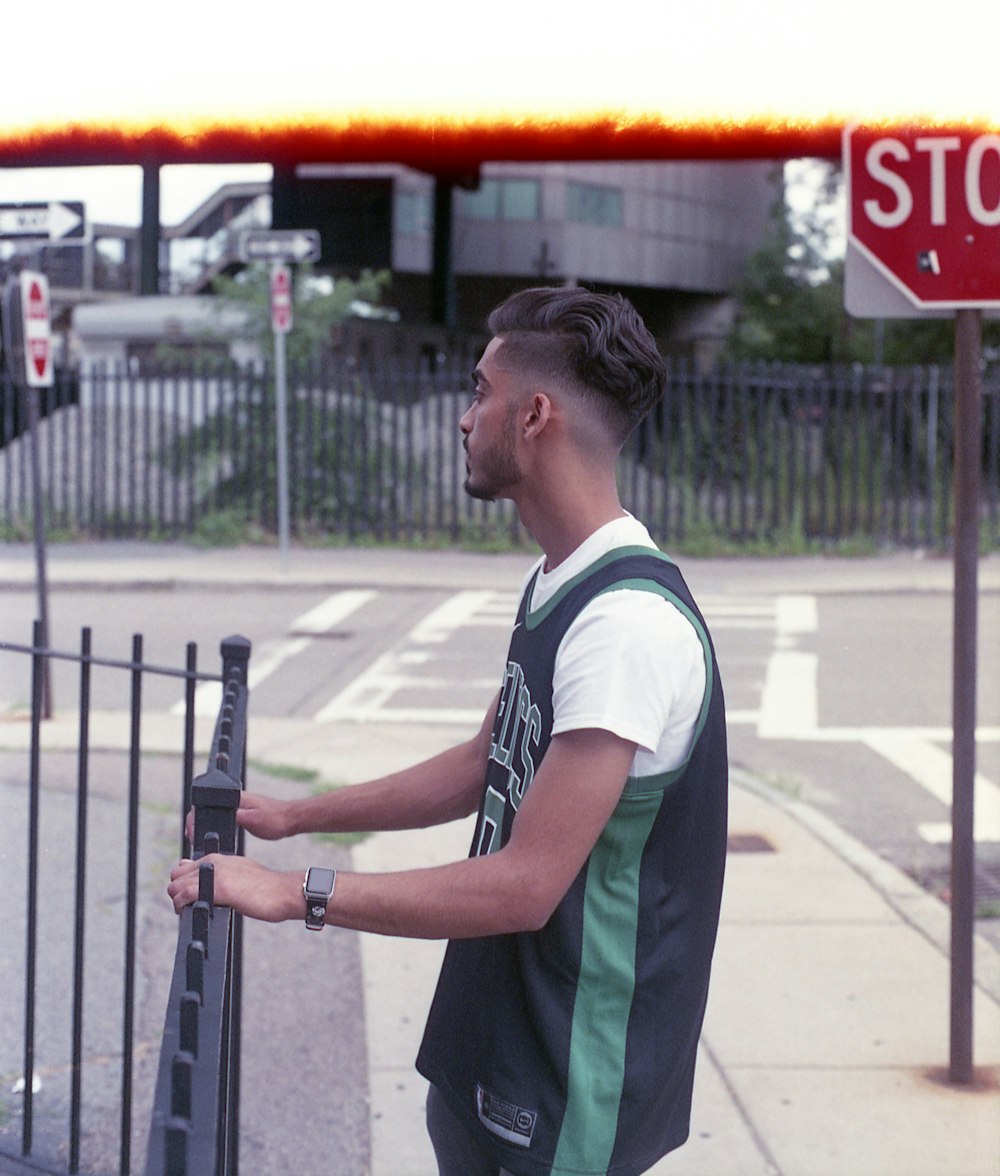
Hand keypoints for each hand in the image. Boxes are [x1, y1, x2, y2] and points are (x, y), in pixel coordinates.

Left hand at [168, 853, 300, 922]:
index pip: (184, 867)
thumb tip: (207, 880)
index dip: (183, 884)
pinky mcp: (218, 889)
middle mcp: (214, 862)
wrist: (283, 891)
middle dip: (177, 891)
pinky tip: (187, 912)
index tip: (190, 897)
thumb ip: (221, 874)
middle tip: (187, 906)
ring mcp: (215, 874)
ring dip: (177, 900)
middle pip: (176, 875)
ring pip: (176, 885)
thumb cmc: (266, 888)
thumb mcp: (240, 873)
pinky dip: (180, 905)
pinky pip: (185, 895)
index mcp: (219, 858)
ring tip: (186, 911)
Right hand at [183, 792, 293, 848]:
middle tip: (192, 837)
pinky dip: (216, 826)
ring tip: (198, 838)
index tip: (191, 831)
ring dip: (205, 824)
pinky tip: (215, 836)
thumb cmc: (275, 819)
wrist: (290, 819)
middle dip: (197, 821)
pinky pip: (223, 817)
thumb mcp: (255, 820)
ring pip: (214, 812)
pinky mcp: (242, 812)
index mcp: (235, 798)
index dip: (195, 816)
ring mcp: (238, 805)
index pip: (207, 802)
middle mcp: (235, 799)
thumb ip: (238, 817)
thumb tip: (219, 816)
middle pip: (207, 807)